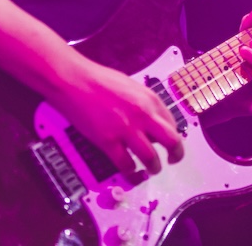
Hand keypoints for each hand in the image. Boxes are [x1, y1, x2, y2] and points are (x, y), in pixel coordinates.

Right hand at [48, 59, 184, 175]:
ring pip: (150, 157)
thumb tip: (151, 121)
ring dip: (154, 167)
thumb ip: (144, 104)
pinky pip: (125, 164)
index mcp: (150, 99)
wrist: (75, 81)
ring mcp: (126, 129)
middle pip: (171, 141)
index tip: (169, 142)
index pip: (172, 123)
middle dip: (176, 154)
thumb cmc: (100, 80)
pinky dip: (130, 171)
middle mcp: (143, 115)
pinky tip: (130, 170)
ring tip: (152, 169)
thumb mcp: (132, 87)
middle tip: (173, 160)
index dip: (173, 135)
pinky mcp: (108, 141)